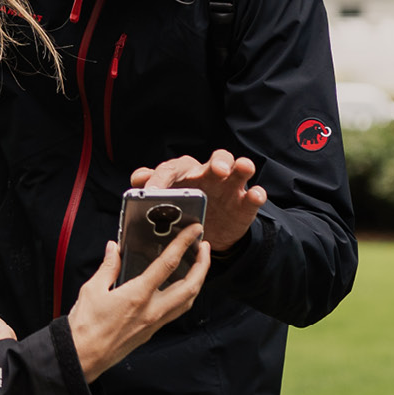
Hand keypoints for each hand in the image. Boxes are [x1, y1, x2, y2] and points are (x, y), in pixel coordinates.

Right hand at [67, 223, 210, 381]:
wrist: (84, 357)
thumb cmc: (85, 327)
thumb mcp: (92, 289)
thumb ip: (108, 267)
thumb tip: (113, 249)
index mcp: (138, 295)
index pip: (168, 264)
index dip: (184, 243)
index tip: (194, 231)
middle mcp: (152, 310)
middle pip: (190, 286)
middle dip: (202, 264)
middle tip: (205, 248)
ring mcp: (154, 322)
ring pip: (187, 301)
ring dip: (197, 281)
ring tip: (198, 266)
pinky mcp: (151, 331)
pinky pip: (176, 311)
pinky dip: (185, 296)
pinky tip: (180, 288)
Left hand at [130, 149, 267, 252]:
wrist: (209, 235)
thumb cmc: (184, 214)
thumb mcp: (166, 206)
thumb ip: (153, 191)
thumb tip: (138, 179)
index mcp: (184, 174)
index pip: (172, 169)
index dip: (161, 179)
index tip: (151, 192)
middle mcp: (208, 174)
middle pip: (216, 158)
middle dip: (217, 162)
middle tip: (216, 170)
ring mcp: (230, 187)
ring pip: (237, 168)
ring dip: (239, 166)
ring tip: (239, 170)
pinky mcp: (244, 202)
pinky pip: (254, 194)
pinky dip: (256, 194)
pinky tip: (254, 196)